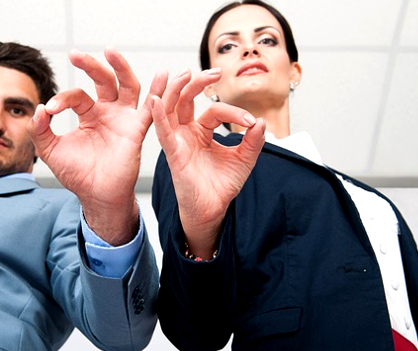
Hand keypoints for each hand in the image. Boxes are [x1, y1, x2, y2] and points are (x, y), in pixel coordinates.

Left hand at [27, 47, 167, 244]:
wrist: (96, 197)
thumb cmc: (77, 175)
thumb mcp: (50, 150)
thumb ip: (39, 130)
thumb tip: (38, 108)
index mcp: (89, 113)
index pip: (77, 96)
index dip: (63, 99)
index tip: (50, 110)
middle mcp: (108, 112)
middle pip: (104, 79)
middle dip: (90, 65)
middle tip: (74, 54)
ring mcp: (124, 119)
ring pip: (128, 85)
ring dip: (121, 67)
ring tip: (110, 51)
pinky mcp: (137, 131)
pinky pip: (151, 109)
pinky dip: (159, 93)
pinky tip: (163, 76)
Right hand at [150, 68, 264, 258]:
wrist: (213, 211)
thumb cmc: (222, 186)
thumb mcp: (244, 160)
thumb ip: (253, 141)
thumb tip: (261, 121)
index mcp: (201, 132)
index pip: (214, 111)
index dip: (234, 113)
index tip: (251, 123)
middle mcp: (186, 134)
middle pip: (185, 100)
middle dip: (196, 83)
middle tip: (214, 72)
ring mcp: (177, 142)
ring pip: (170, 109)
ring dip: (174, 90)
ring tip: (183, 74)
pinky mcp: (173, 154)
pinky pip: (163, 132)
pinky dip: (158, 115)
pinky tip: (157, 100)